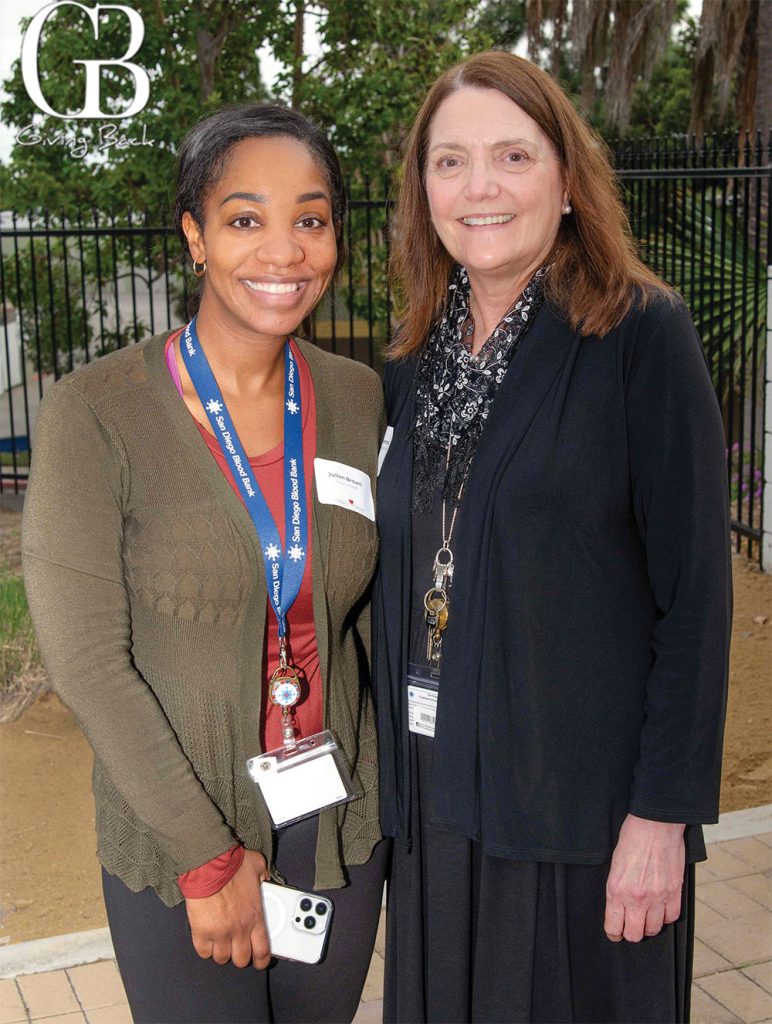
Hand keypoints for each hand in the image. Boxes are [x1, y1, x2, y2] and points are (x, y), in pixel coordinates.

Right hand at [185, 849, 270, 967]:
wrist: (209, 864)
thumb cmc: (232, 864)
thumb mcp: (257, 866)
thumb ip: (263, 875)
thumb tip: (265, 877)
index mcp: (255, 916)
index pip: (262, 950)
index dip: (261, 960)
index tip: (259, 961)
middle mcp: (239, 929)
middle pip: (241, 959)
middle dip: (240, 955)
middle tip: (237, 948)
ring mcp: (220, 933)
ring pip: (222, 958)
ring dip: (222, 952)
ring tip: (221, 942)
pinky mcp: (201, 932)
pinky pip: (203, 952)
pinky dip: (205, 948)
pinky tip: (206, 940)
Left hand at [604, 813, 684, 942]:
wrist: (655, 824)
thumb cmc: (632, 838)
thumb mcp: (614, 865)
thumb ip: (617, 889)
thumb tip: (619, 907)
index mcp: (617, 890)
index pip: (614, 926)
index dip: (614, 932)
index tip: (615, 932)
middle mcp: (637, 898)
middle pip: (635, 934)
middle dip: (631, 933)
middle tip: (630, 926)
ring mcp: (658, 897)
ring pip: (654, 929)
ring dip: (649, 925)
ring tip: (646, 917)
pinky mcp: (674, 892)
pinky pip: (672, 917)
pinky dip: (666, 916)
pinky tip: (661, 909)